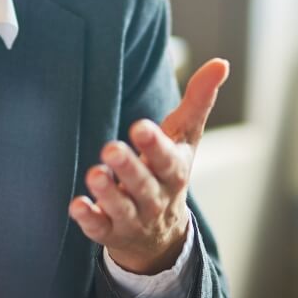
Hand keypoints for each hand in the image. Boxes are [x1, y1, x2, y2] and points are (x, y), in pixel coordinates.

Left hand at [68, 57, 229, 274]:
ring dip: (107, 193)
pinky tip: (76, 205)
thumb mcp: (185, 138)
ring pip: (121, 208)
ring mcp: (133, 218)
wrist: (160, 234)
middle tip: (110, 148)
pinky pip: (99, 228)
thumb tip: (222, 63)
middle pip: (143, 185)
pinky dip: (88, 219)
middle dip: (129, 168)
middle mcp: (155, 197)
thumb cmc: (168, 170)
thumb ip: (198, 101)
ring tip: (94, 173)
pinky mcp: (110, 232)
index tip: (140, 127)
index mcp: (174, 172)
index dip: (155, 145)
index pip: (168, 160)